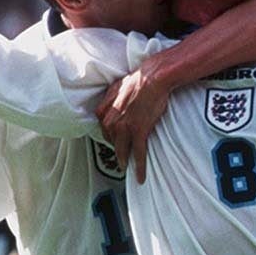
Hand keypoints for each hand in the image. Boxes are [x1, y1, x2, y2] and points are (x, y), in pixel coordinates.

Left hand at [96, 62, 170, 181]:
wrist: (152, 78)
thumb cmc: (138, 80)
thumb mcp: (116, 88)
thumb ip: (111, 100)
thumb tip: (112, 106)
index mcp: (103, 111)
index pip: (103, 130)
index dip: (111, 137)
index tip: (116, 142)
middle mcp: (110, 121)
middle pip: (112, 142)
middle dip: (118, 150)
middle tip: (123, 157)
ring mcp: (123, 129)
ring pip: (122, 151)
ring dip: (126, 162)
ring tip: (128, 169)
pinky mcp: (138, 133)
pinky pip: (138, 154)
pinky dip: (139, 167)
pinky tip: (140, 176)